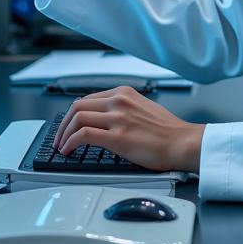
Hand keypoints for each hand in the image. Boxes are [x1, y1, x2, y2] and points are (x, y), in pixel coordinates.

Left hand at [54, 87, 205, 173]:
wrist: (183, 142)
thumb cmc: (168, 131)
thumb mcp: (143, 108)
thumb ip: (123, 109)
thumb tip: (106, 119)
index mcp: (124, 93)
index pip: (88, 98)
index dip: (73, 114)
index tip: (68, 125)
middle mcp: (119, 101)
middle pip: (78, 106)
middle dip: (63, 123)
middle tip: (59, 137)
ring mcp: (118, 118)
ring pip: (77, 118)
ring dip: (63, 133)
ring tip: (61, 146)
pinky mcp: (117, 137)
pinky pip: (84, 135)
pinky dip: (70, 142)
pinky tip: (69, 150)